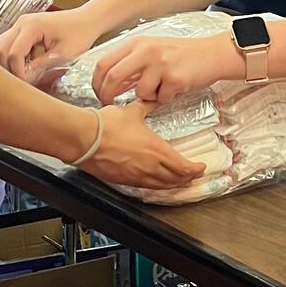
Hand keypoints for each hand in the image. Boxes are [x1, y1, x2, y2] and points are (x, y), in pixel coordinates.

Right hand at [0, 10, 103, 85]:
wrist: (87, 20)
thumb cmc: (80, 33)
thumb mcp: (63, 55)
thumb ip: (41, 66)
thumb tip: (24, 79)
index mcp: (32, 26)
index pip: (13, 54)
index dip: (18, 72)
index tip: (29, 83)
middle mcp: (22, 23)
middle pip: (1, 49)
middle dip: (10, 67)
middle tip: (26, 78)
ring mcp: (21, 24)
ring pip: (2, 46)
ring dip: (10, 61)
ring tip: (27, 70)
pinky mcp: (23, 28)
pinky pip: (9, 44)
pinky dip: (14, 56)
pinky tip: (29, 63)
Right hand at [83, 102, 204, 188]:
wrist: (85, 139)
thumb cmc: (108, 126)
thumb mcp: (132, 111)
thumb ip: (146, 106)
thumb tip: (152, 99)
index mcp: (157, 150)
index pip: (183, 166)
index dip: (195, 169)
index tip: (201, 167)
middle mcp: (150, 167)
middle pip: (175, 179)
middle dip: (187, 178)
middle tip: (194, 176)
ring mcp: (136, 176)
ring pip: (161, 186)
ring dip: (173, 185)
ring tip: (180, 183)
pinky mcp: (123, 180)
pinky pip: (146, 187)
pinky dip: (157, 186)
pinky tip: (155, 183)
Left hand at [93, 33, 242, 103]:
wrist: (211, 54)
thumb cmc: (180, 54)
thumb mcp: (152, 50)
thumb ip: (131, 63)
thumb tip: (108, 82)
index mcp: (137, 43)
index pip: (104, 63)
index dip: (97, 82)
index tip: (99, 93)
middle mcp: (146, 51)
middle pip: (113, 77)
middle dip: (108, 95)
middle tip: (111, 104)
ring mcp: (160, 64)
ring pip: (140, 92)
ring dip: (148, 97)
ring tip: (161, 87)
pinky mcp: (174, 78)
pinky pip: (161, 98)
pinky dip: (165, 98)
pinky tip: (175, 87)